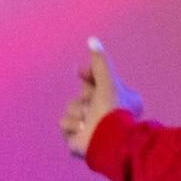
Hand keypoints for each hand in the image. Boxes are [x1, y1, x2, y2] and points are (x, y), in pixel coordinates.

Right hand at [61, 37, 142, 158]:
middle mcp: (103, 112)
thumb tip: (92, 39)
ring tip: (89, 121)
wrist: (108, 140)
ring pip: (70, 108)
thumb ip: (99, 62)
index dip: (87, 76)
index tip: (82, 71)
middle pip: (80, 95)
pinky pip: (64, 124)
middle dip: (84, 98)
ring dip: (78, 112)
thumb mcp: (108, 82)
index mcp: (116, 98)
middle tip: (93, 104)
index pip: (94, 81)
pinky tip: (82, 131)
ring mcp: (89, 126)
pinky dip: (72, 126)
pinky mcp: (77, 139)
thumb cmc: (113, 110)